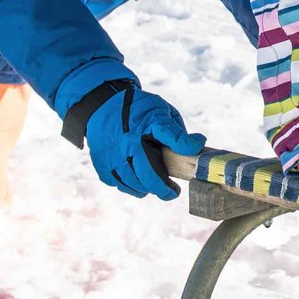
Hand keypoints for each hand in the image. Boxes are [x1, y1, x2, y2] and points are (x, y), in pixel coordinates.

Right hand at [83, 85, 192, 200]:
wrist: (103, 106)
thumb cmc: (137, 110)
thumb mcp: (160, 111)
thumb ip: (175, 130)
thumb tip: (196, 146)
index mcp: (146, 123)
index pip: (171, 134)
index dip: (186, 145)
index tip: (196, 152)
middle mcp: (128, 141)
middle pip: (148, 174)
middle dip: (163, 188)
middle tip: (173, 192)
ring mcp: (113, 154)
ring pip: (133, 183)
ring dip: (147, 189)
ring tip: (156, 186)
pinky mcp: (102, 163)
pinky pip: (119, 184)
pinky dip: (131, 186)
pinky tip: (139, 182)